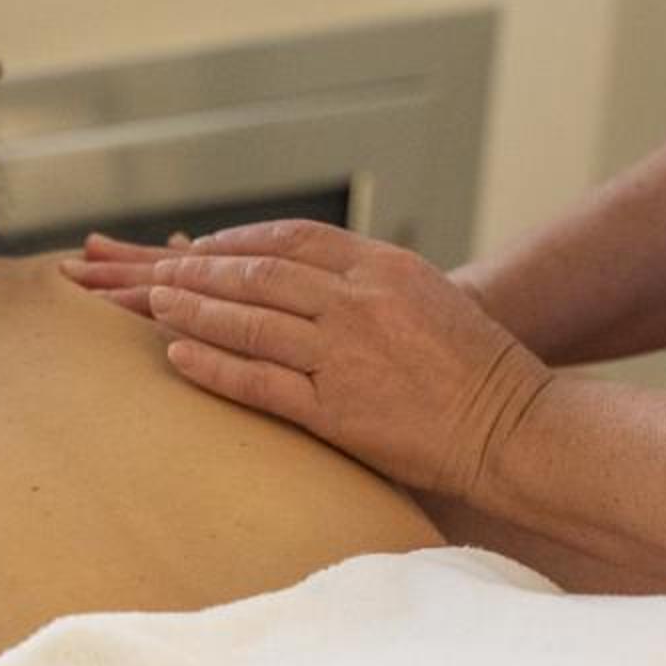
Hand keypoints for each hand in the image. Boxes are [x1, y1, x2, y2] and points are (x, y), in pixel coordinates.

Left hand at [67, 220, 552, 497]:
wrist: (512, 426)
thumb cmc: (474, 366)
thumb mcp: (425, 295)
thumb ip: (367, 281)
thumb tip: (308, 277)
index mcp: (383, 267)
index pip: (292, 239)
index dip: (238, 242)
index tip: (201, 249)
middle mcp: (360, 302)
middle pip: (259, 274)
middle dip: (200, 272)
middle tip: (156, 274)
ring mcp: (345, 356)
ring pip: (250, 322)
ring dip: (194, 309)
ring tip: (153, 303)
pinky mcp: (337, 410)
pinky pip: (258, 382)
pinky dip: (213, 365)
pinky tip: (178, 356)